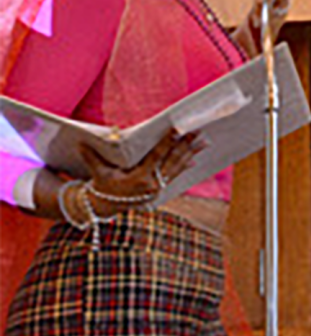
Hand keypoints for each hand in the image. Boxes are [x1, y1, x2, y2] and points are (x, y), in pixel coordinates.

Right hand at [73, 128, 200, 217]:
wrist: (107, 206)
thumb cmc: (102, 186)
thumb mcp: (97, 172)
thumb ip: (92, 156)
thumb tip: (80, 142)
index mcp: (139, 178)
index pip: (157, 156)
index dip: (168, 142)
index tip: (178, 129)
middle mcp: (152, 184)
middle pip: (173, 161)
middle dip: (187, 146)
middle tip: (199, 132)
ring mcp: (158, 188)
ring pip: (177, 168)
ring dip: (191, 155)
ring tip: (204, 143)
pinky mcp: (159, 190)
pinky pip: (174, 175)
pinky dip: (184, 166)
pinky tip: (193, 159)